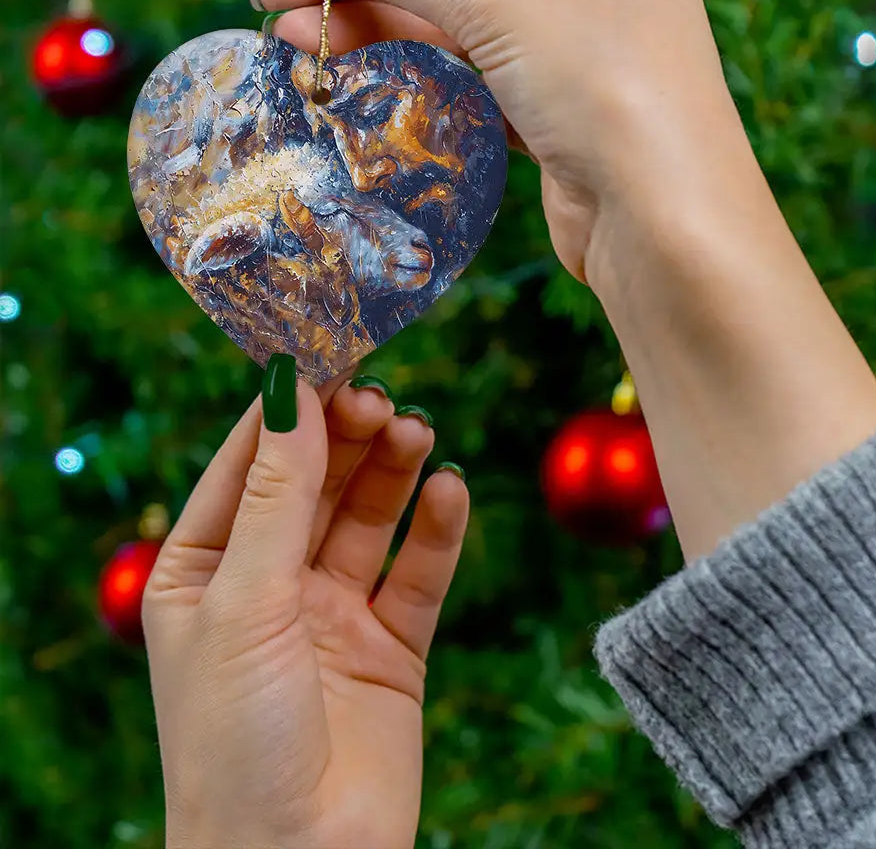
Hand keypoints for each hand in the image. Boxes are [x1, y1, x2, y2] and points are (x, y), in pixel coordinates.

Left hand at [143, 373, 467, 848]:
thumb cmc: (236, 741)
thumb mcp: (245, 601)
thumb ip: (277, 495)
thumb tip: (289, 389)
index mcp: (205, 571)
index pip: (248, 465)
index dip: (287, 410)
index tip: (327, 355)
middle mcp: (269, 585)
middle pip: (316, 483)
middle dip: (347, 437)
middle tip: (381, 399)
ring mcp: (332, 614)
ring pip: (368, 519)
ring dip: (393, 471)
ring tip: (417, 433)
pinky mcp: (391, 646)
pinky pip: (418, 573)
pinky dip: (436, 530)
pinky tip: (450, 490)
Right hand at [256, 0, 734, 285]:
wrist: (664, 221)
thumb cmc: (605, 85)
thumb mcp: (499, 3)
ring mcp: (573, 38)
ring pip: (455, 16)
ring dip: (375, 22)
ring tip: (292, 34)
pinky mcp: (555, 102)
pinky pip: (470, 67)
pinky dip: (413, 65)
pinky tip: (352, 64)